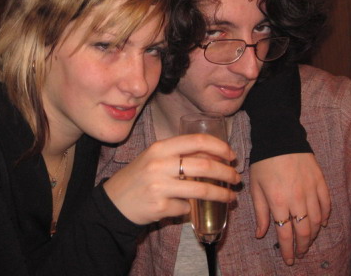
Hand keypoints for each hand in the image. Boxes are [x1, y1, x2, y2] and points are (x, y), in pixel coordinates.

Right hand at [103, 133, 240, 224]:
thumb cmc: (139, 177)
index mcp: (160, 148)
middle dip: (226, 173)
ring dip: (221, 194)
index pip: (197, 141)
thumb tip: (214, 156)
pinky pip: (186, 208)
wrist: (114, 202)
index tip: (231, 155)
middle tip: (236, 178)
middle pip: (205, 167)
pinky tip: (190, 208)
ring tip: (230, 196)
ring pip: (201, 191)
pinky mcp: (160, 207)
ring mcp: (159, 187)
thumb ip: (179, 154)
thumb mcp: (155, 158)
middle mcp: (159, 165)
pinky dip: (191, 208)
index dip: (220, 147)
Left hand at [249, 153, 330, 265]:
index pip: (285, 233)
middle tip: (300, 253)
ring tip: (308, 241)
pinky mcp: (321, 182)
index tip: (289, 260)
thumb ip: (260, 212)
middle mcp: (297, 199)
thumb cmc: (263, 162)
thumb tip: (261, 234)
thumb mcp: (255, 187)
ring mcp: (311, 191)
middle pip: (304, 231)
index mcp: (278, 201)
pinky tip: (322, 223)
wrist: (280, 138)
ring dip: (314, 234)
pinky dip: (326, 217)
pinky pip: (327, 205)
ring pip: (318, 221)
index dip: (287, 250)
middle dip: (302, 246)